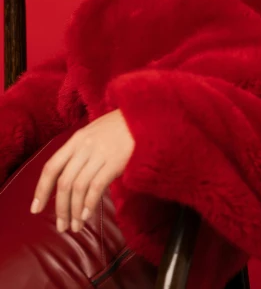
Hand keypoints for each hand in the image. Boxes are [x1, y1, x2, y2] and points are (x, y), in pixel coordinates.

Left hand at [30, 108, 134, 233]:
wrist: (144, 115)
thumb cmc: (120, 126)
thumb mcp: (94, 133)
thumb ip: (80, 151)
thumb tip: (68, 179)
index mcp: (76, 139)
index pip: (51, 167)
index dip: (41, 189)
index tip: (35, 209)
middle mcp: (84, 146)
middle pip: (64, 182)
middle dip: (60, 208)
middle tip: (61, 226)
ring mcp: (99, 153)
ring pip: (78, 187)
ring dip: (74, 211)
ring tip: (75, 227)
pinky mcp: (115, 161)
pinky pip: (96, 186)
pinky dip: (89, 203)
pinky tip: (87, 215)